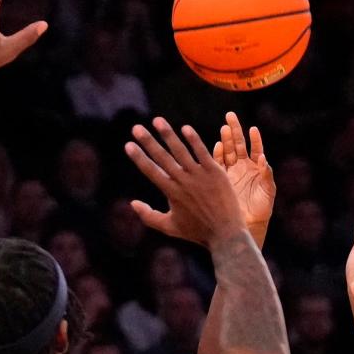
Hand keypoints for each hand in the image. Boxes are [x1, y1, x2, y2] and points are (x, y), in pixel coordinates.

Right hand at [125, 117, 245, 246]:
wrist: (226, 233)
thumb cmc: (197, 232)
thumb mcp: (170, 227)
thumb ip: (149, 216)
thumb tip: (132, 203)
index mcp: (171, 193)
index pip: (151, 171)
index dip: (138, 157)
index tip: (128, 145)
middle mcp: (183, 182)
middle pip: (162, 157)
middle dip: (148, 141)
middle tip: (136, 128)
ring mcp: (200, 175)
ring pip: (181, 150)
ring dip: (168, 134)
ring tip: (157, 120)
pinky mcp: (215, 172)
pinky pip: (202, 152)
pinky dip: (194, 140)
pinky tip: (185, 128)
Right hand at [211, 112, 275, 242]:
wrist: (247, 224)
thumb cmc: (261, 209)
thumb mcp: (267, 192)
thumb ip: (267, 175)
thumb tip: (263, 159)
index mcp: (256, 168)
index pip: (255, 149)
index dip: (254, 139)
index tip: (252, 129)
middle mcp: (242, 167)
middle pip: (237, 145)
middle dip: (234, 131)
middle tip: (230, 116)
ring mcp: (230, 172)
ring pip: (226, 152)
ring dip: (224, 140)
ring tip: (223, 128)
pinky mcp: (220, 179)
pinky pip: (216, 164)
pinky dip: (216, 155)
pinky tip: (216, 146)